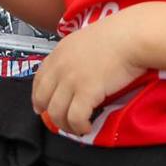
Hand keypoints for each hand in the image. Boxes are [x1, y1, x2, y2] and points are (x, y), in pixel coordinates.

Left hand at [32, 8, 144, 136]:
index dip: (37, 97)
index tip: (40, 107)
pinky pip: (75, 118)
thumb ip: (73, 56)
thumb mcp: (83, 41)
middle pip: (43, 99)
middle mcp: (60, 68)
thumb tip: (74, 72)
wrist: (129, 37)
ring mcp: (71, 80)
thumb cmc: (114, 36)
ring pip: (56, 113)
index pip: (38, 80)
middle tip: (62, 122)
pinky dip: (79, 127)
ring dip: (66, 125)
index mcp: (58, 54)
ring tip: (77, 128)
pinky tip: (87, 127)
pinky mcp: (86, 92)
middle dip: (49, 114)